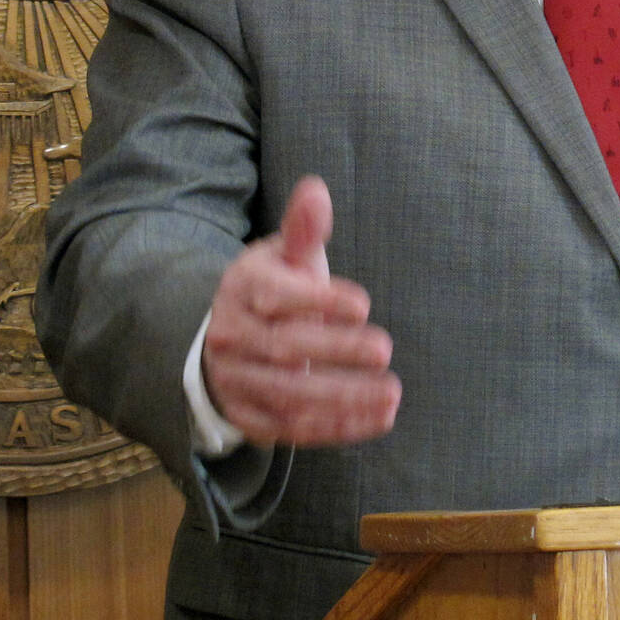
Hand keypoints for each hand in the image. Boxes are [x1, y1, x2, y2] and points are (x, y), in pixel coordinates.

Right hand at [202, 175, 401, 446]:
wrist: (227, 340)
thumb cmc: (273, 290)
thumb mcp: (284, 255)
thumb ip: (303, 229)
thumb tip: (316, 190)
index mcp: (243, 290)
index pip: (276, 298)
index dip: (320, 301)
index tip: (363, 305)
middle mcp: (233, 338)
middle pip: (286, 349)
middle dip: (337, 351)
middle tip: (384, 349)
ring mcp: (238, 382)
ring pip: (290, 396)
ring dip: (344, 398)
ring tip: (392, 393)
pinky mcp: (251, 418)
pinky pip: (294, 429)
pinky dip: (339, 427)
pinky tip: (380, 417)